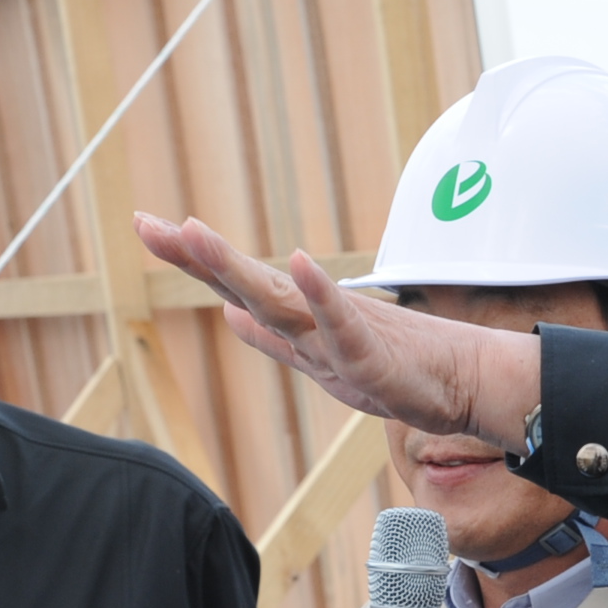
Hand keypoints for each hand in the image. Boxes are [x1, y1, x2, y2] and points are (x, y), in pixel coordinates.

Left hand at [134, 213, 543, 448]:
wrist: (460, 382)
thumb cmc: (394, 367)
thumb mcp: (315, 359)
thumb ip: (271, 338)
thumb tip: (227, 316)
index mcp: (293, 322)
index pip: (232, 285)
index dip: (190, 259)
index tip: (148, 225)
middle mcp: (308, 319)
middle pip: (244, 284)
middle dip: (197, 256)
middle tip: (149, 225)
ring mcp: (337, 334)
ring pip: (279, 299)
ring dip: (236, 267)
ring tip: (196, 235)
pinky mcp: (370, 355)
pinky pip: (341, 323)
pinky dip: (320, 294)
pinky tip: (299, 264)